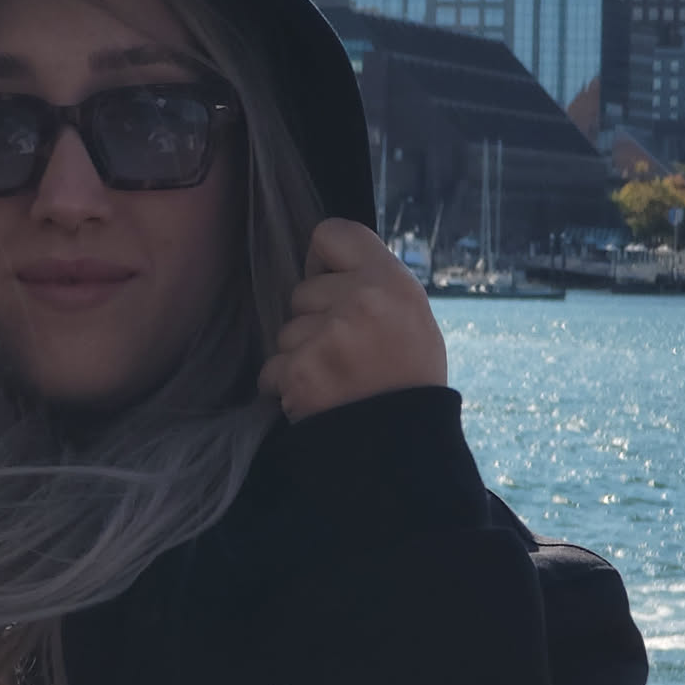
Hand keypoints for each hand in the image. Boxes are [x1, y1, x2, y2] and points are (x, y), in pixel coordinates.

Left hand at [256, 218, 447, 421]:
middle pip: (302, 291)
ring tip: (336, 380)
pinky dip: (286, 386)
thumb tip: (326, 270)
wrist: (405, 450)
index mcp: (393, 282)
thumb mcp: (411, 318)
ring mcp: (328, 337)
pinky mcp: (301, 372)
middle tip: (346, 353)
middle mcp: (361, 301)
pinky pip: (272, 367)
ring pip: (286, 330)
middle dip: (314, 320)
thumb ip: (372, 287)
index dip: (324, 262)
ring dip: (300, 355)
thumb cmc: (409, 382)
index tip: (333, 286)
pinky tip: (318, 398)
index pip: (331, 233)